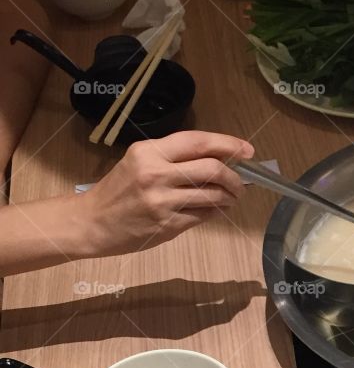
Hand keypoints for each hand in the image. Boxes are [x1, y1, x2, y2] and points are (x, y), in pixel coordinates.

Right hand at [75, 130, 254, 256]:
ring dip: (229, 197)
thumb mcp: (138, 162)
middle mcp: (156, 174)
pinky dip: (216, 211)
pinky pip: (203, 215)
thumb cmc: (118, 190)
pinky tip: (216, 209)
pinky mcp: (168, 225)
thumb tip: (217, 158)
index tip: (246, 150)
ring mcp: (163, 202)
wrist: (92, 222)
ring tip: (231, 197)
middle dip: (234, 176)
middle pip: (212, 169)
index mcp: (149, 152)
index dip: (228, 143)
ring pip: (213, 195)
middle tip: (240, 183)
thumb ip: (173, 158)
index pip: (198, 142)